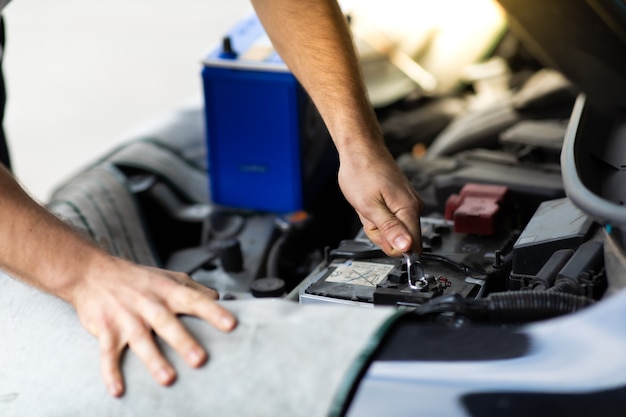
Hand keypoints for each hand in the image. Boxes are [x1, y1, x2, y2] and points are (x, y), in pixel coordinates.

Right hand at [70, 259, 236, 396]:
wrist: (92, 272)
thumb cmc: (136, 278)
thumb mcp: (167, 277)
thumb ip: (193, 288)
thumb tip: (218, 298)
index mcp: (167, 291)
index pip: (194, 300)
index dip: (213, 312)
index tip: (230, 325)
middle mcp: (148, 304)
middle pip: (167, 322)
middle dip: (183, 341)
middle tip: (200, 360)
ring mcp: (126, 317)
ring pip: (141, 339)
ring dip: (154, 359)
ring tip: (168, 379)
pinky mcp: (106, 330)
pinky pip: (107, 353)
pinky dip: (111, 372)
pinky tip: (118, 390)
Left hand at [338, 145, 422, 256]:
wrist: (361, 149)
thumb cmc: (362, 171)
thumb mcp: (369, 206)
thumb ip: (389, 229)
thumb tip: (406, 248)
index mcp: (409, 209)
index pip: (411, 247)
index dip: (390, 246)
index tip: (377, 230)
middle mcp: (414, 207)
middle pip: (400, 240)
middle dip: (380, 232)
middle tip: (369, 213)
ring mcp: (409, 203)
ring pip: (394, 230)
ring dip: (376, 223)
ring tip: (369, 204)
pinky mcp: (403, 200)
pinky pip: (391, 219)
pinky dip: (377, 214)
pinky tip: (372, 201)